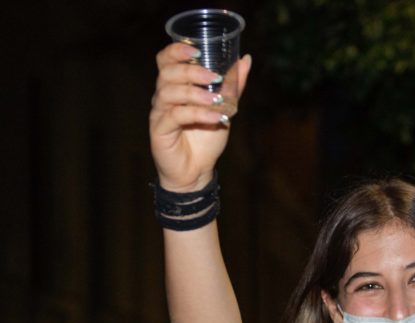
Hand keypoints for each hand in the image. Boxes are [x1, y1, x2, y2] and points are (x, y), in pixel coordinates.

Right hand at [149, 42, 251, 191]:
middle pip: (168, 73)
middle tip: (214, 76)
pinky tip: (216, 117)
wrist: (198, 170)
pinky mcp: (159, 130)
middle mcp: (163, 96)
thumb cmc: (207, 138)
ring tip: (218, 100)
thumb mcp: (225, 108)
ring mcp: (159, 112)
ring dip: (196, 93)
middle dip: (192, 71)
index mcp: (175, 86)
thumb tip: (245, 59)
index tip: (197, 50)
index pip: (166, 60)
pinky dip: (198, 113)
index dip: (176, 51)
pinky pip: (176, 115)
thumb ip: (233, 86)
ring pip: (170, 92)